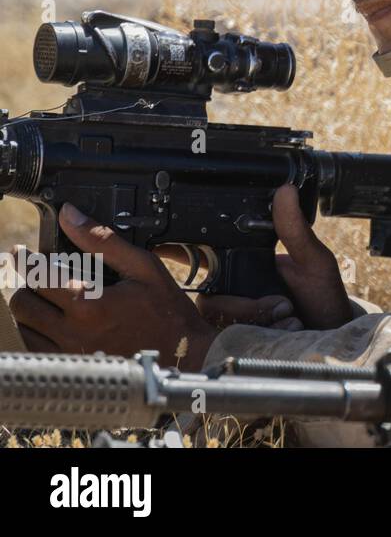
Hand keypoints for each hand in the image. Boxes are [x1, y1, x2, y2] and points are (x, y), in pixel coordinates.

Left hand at [11, 205, 216, 369]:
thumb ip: (103, 240)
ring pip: (23, 328)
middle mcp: (74, 331)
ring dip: (27, 309)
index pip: (38, 275)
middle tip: (36, 276)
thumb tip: (70, 215)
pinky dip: (33, 332)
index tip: (20, 251)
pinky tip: (47, 322)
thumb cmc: (166, 310)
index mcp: (90, 303)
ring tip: (42, 298)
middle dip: (26, 284)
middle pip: (23, 302)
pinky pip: (34, 348)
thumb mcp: (143, 266)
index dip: (24, 259)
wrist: (181, 353)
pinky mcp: (72, 365)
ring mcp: (70, 352)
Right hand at [156, 185, 351, 330]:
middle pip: (208, 293)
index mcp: (243, 263)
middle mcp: (231, 288)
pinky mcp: (234, 337)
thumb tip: (286, 191)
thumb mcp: (313, 261)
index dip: (177, 247)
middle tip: (282, 303)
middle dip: (243, 302)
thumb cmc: (321, 297)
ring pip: (215, 313)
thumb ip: (295, 230)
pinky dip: (256, 330)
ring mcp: (230, 315)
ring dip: (254, 315)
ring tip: (286, 313)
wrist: (329, 334)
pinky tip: (282, 328)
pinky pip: (225, 333)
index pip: (203, 251)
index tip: (161, 244)